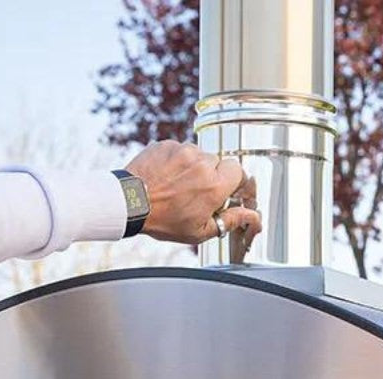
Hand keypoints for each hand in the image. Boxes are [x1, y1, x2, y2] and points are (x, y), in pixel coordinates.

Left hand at [126, 141, 261, 248]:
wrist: (130, 204)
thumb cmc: (163, 221)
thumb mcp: (199, 230)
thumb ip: (230, 221)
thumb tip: (252, 217)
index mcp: (215, 186)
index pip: (239, 172)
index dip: (233, 182)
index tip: (227, 190)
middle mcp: (203, 163)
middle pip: (218, 163)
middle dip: (211, 177)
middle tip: (195, 194)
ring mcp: (184, 151)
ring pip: (198, 156)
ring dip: (192, 169)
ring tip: (176, 187)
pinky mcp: (167, 144)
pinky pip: (179, 150)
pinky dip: (176, 162)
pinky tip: (165, 178)